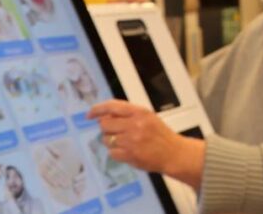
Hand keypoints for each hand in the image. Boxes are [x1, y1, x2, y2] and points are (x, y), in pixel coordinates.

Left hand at [87, 100, 204, 188]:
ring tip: (124, 142)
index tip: (89, 114)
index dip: (97, 109)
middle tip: (115, 132)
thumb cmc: (161, 135)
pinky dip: (116, 153)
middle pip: (105, 124)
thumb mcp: (147, 117)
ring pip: (106, 139)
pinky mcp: (130, 155)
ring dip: (111, 141)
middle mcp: (135, 125)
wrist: (173, 153)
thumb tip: (105, 116)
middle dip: (107, 129)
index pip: (112, 106)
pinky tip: (127, 151)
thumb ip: (128, 114)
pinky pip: (111, 153)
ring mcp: (131, 141)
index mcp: (140, 112)